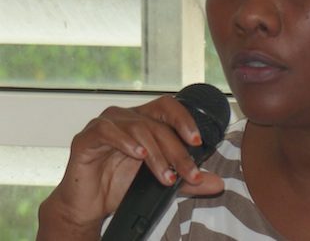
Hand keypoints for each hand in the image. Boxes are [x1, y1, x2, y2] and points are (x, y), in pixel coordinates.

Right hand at [37, 95, 224, 239]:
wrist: (88, 208)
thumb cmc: (121, 187)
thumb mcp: (161, 183)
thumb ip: (188, 180)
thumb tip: (219, 184)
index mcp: (143, 119)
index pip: (168, 107)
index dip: (185, 120)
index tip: (199, 142)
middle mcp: (125, 117)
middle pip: (157, 124)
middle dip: (177, 150)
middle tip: (189, 173)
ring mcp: (104, 125)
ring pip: (138, 128)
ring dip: (156, 154)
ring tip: (166, 177)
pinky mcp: (85, 138)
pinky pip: (106, 131)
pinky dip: (125, 141)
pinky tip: (138, 154)